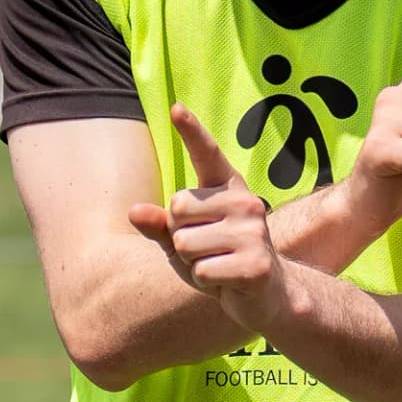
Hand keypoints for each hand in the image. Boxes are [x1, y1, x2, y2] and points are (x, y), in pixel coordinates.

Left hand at [126, 104, 275, 315]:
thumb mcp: (184, 240)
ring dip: (192, 263)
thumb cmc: (220, 258)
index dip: (191, 131)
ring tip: (217, 264)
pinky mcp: (256, 264)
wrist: (267, 294)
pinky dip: (205, 281)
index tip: (176, 107)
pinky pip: (202, 271)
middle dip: (180, 237)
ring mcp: (254, 232)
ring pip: (185, 244)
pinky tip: (227, 281)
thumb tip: (134, 212)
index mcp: (228, 188)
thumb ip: (160, 224)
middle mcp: (245, 202)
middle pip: (177, 209)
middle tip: (208, 249)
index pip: (206, 153)